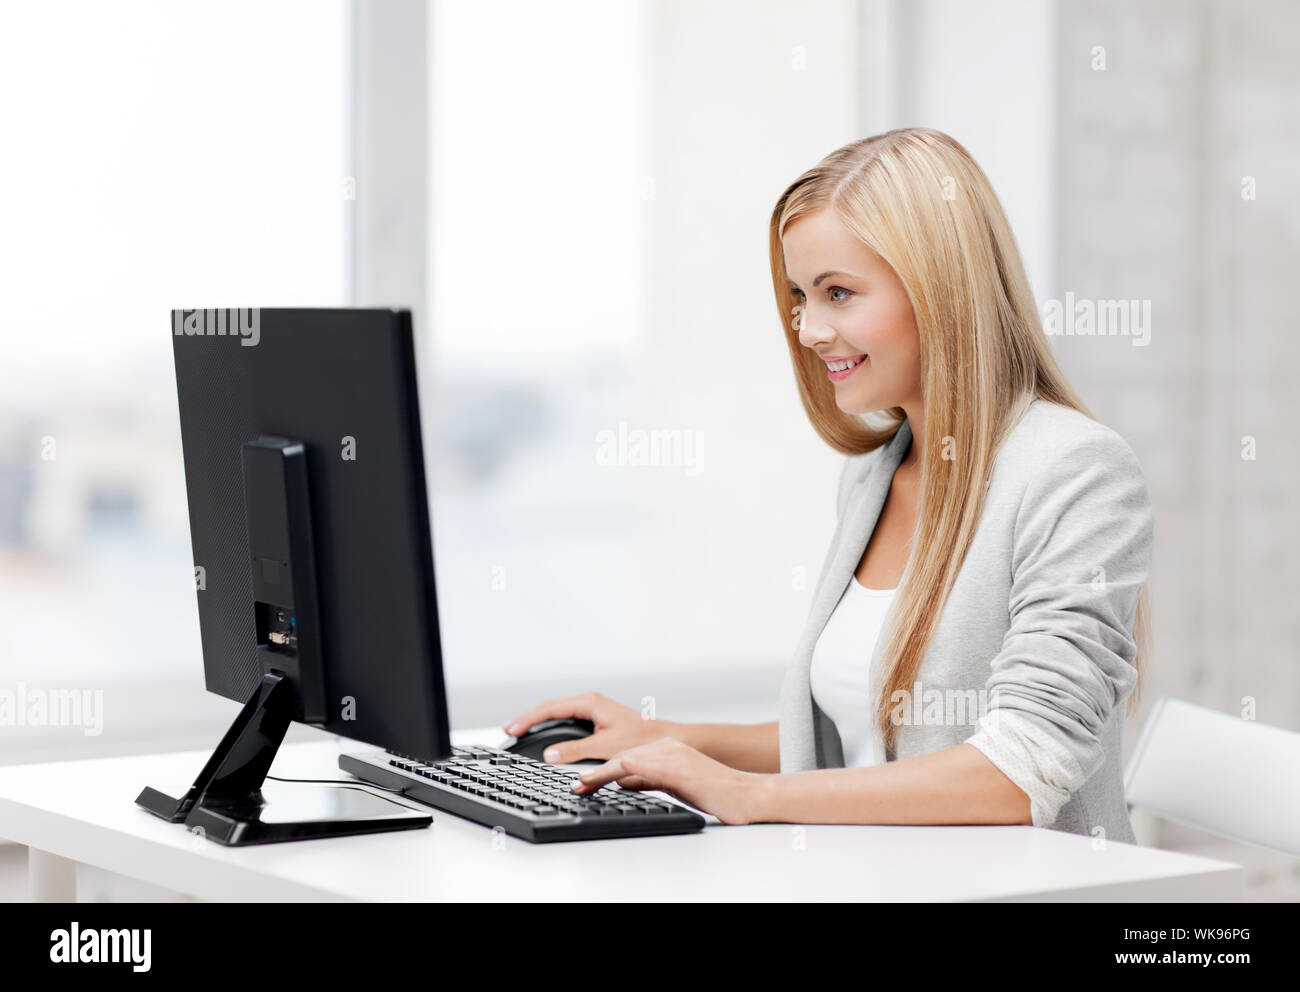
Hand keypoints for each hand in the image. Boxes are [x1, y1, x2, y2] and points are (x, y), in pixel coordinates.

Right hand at [502, 691, 678, 764]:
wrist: (663, 739)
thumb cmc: (640, 740)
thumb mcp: (605, 747)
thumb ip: (575, 751)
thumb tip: (549, 755)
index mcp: (589, 702)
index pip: (550, 708)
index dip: (528, 719)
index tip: (512, 729)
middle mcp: (589, 702)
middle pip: (550, 707)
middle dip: (528, 718)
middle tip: (508, 731)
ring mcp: (592, 709)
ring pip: (557, 712)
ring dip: (538, 722)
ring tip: (519, 731)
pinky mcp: (595, 718)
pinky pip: (565, 719)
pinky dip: (550, 726)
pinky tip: (543, 735)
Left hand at [569, 737, 766, 825]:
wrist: (747, 795)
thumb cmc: (715, 792)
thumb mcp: (674, 785)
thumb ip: (648, 779)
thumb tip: (621, 781)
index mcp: (665, 749)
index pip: (625, 757)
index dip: (600, 770)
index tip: (582, 782)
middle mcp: (666, 748)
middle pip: (621, 756)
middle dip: (594, 770)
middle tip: (575, 786)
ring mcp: (672, 755)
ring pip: (627, 759)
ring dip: (600, 772)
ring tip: (580, 785)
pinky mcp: (678, 768)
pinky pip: (644, 767)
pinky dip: (622, 771)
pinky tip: (610, 775)